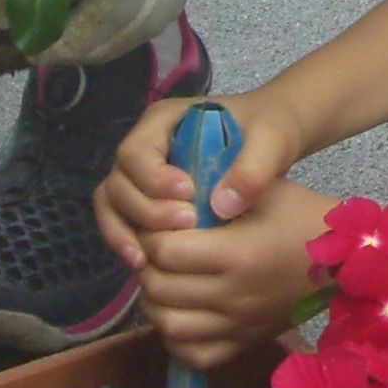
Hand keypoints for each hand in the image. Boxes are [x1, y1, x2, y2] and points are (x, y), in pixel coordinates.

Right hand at [98, 88, 309, 268]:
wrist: (275, 135)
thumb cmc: (270, 127)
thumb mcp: (271, 139)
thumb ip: (252, 169)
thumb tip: (220, 208)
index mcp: (163, 121)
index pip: (136, 152)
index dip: (152, 179)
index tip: (189, 195)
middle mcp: (145, 146)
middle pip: (118, 182)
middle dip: (143, 210)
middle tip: (186, 225)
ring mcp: (142, 173)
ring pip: (112, 204)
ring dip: (123, 233)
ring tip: (146, 261)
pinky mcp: (149, 197)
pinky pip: (124, 220)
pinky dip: (128, 242)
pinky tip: (145, 266)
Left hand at [133, 156, 334, 373]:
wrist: (346, 261)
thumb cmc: (302, 217)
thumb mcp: (265, 190)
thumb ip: (218, 189)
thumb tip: (171, 197)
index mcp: (237, 254)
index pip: (165, 251)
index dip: (151, 233)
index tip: (159, 221)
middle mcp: (234, 296)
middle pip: (159, 288)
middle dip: (147, 264)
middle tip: (156, 247)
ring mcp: (238, 325)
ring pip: (168, 325)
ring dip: (155, 301)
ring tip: (163, 277)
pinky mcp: (244, 342)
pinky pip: (194, 354)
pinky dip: (176, 336)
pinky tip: (181, 310)